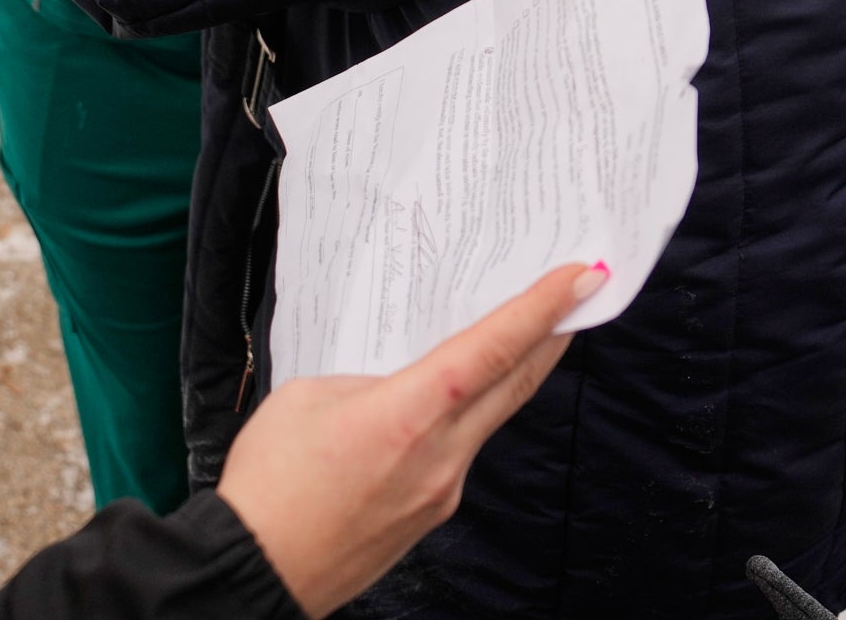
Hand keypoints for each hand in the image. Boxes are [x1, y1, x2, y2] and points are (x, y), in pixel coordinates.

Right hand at [217, 264, 599, 619]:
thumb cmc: (271, 482)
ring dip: (508, 376)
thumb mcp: (309, 398)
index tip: (585, 275)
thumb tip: (398, 387)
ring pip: (490, 418)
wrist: (260, 569)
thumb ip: (368, 381)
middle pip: (516, 384)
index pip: (494, 348)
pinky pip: (460, 452)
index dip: (543, 307)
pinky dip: (465, 419)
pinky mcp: (431, 513)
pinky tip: (446, 406)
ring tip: (514, 338)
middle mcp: (441, 455)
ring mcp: (442, 490)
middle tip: (582, 294)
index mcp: (411, 413)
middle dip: (554, 334)